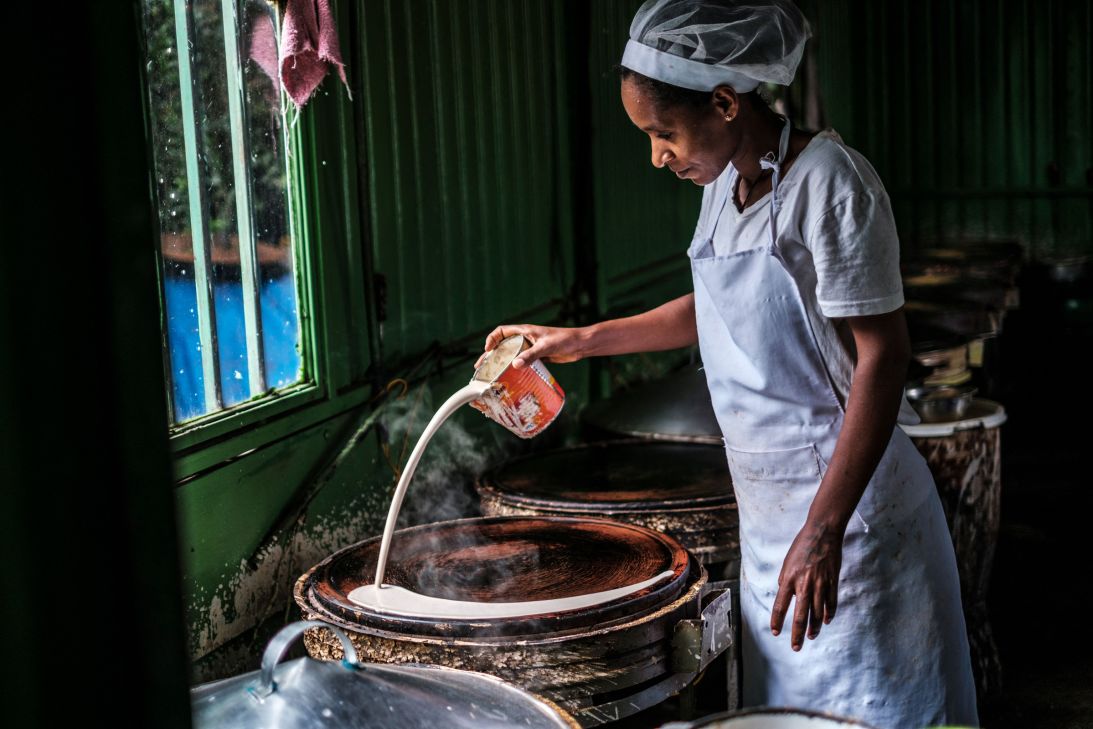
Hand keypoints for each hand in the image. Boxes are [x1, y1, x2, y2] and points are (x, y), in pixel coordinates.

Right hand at [476, 324, 588, 369]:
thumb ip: (531, 355)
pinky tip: (512, 378)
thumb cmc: (564, 340)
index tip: (488, 351)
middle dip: (492, 355)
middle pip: (503, 345)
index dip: (492, 339)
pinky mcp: (537, 357)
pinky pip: (522, 362)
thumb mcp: (546, 347)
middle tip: (482, 368)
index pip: (501, 331)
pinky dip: (515, 369)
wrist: (580, 345)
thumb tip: (515, 365)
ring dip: (502, 364)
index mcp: (525, 331)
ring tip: (493, 375)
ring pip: (512, 355)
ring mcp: (531, 348)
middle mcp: (525, 339)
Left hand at [770, 521, 843, 650]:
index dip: (776, 621)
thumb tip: (785, 594)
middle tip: (795, 647)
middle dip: (797, 634)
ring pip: (817, 613)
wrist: (823, 532)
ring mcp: (820, 584)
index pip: (780, 606)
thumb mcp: (787, 562)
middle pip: (800, 615)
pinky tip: (826, 621)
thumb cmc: (802, 545)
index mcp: (789, 578)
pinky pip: (831, 602)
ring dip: (814, 627)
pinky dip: (828, 613)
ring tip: (811, 637)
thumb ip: (786, 580)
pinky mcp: (833, 582)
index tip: (774, 633)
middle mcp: (804, 584)